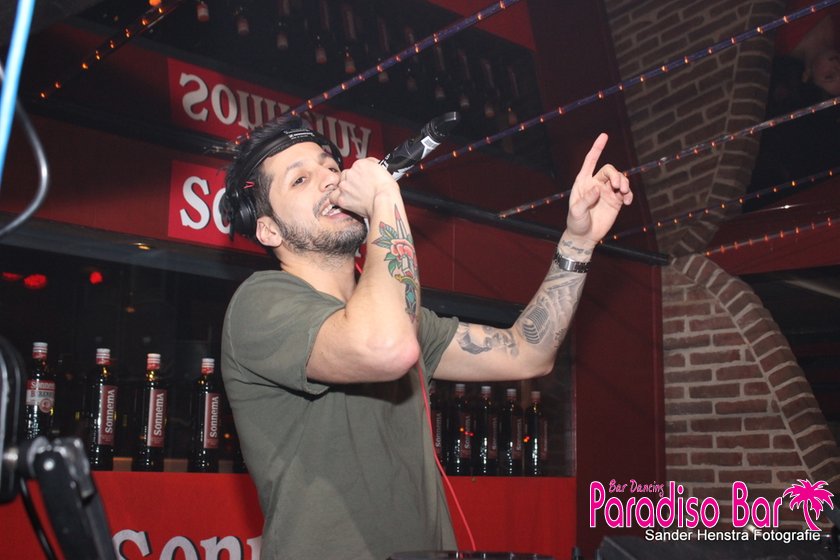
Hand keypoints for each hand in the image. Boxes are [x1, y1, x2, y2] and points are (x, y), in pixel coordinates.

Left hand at [332, 158, 398, 218]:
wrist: (384, 201)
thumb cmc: (387, 189)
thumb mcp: (383, 169)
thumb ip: (372, 165)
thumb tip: (370, 164)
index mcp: (359, 164)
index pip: (355, 167)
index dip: (359, 175)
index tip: (362, 180)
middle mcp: (349, 173)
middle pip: (346, 175)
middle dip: (352, 181)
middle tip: (360, 189)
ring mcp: (344, 186)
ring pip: (340, 186)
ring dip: (346, 190)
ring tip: (355, 196)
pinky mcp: (341, 199)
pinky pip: (333, 197)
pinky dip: (338, 199)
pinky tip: (345, 201)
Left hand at [565, 133, 632, 247]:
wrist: (584, 236)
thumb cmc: (576, 222)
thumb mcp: (576, 212)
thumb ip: (585, 200)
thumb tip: (597, 189)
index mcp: (583, 182)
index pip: (590, 161)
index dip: (597, 148)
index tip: (604, 136)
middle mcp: (596, 183)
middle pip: (609, 170)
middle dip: (616, 175)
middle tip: (619, 186)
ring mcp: (607, 192)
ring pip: (620, 179)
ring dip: (624, 183)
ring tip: (624, 194)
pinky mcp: (616, 201)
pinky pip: (626, 193)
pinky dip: (629, 194)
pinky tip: (627, 201)